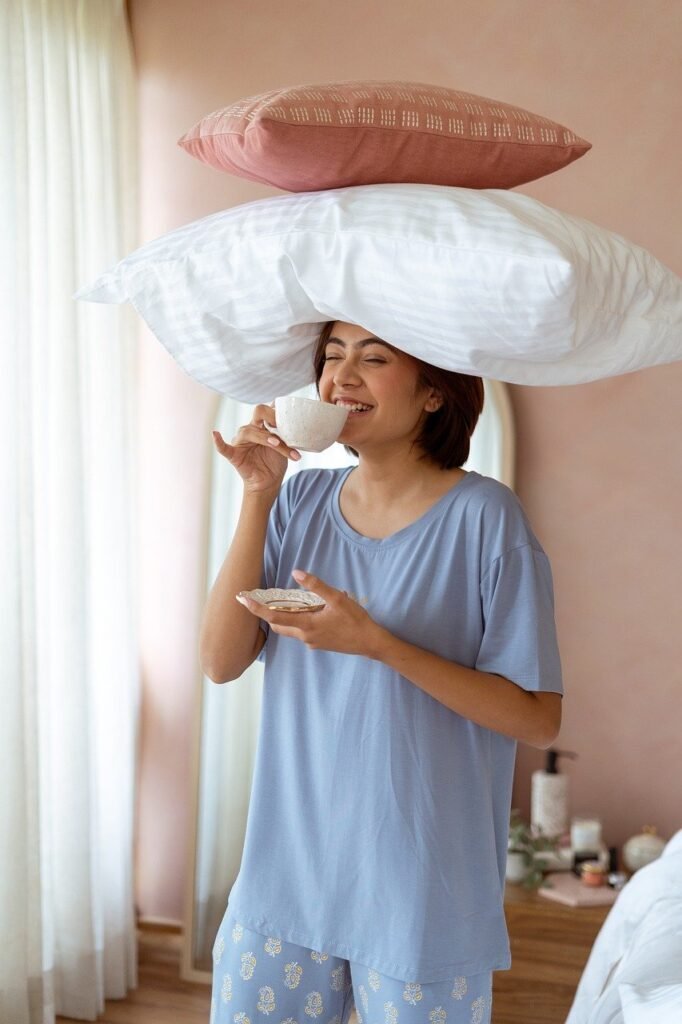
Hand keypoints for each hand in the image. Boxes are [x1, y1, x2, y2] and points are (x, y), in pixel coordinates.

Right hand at [213, 403, 300, 494]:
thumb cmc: (275, 462)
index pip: (267, 410)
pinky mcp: (233, 455)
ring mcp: (241, 441)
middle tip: (284, 427)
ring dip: (266, 438)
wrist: (268, 482)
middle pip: (258, 414)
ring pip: (250, 432)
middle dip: (272, 419)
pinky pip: (223, 448)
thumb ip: (285, 435)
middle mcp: (251, 430)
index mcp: (262, 425)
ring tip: (278, 445)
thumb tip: (295, 425)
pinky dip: (218, 441)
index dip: (277, 411)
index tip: (291, 418)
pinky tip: (215, 434)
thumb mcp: (284, 447)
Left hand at [239, 569, 384, 657]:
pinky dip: (300, 620)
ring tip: (290, 601)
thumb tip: (297, 573)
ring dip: (286, 616)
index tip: (242, 600)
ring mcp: (311, 642)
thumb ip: (316, 586)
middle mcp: (305, 636)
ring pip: (291, 628)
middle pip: (278, 624)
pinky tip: (314, 610)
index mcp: (306, 625)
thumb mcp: (337, 598)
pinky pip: (302, 631)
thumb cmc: (355, 620)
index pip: (274, 617)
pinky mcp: (319, 643)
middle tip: (261, 599)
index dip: (256, 609)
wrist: (370, 642)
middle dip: (267, 613)